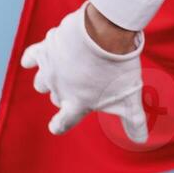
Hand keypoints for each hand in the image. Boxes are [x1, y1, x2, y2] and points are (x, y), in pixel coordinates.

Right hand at [19, 0, 148, 142]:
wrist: (105, 32)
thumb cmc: (118, 66)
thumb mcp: (130, 97)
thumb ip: (134, 121)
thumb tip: (141, 140)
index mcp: (76, 104)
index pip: (62, 123)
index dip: (60, 124)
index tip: (58, 125)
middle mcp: (59, 89)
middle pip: (56, 97)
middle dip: (66, 93)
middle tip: (83, 81)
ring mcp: (50, 69)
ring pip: (41, 81)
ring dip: (51, 77)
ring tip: (67, 69)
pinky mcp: (46, 49)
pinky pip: (31, 57)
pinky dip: (32, 59)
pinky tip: (34, 59)